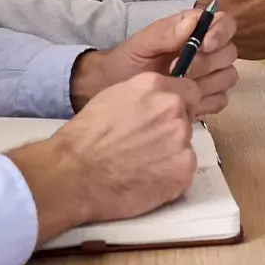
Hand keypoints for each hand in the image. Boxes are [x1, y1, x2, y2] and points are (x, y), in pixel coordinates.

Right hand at [7, 73, 199, 243]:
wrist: (76, 172)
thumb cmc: (88, 136)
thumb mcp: (115, 96)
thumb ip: (145, 95)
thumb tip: (159, 102)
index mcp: (155, 86)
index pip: (189, 91)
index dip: (178, 106)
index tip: (166, 118)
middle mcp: (172, 108)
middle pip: (186, 119)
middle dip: (171, 130)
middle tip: (146, 145)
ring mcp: (181, 140)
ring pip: (185, 146)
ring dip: (170, 154)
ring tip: (142, 163)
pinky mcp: (183, 170)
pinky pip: (184, 171)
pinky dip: (170, 176)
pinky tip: (146, 178)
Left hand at [69, 9, 237, 115]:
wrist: (113, 91)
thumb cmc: (126, 61)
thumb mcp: (141, 44)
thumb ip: (165, 33)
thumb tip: (193, 23)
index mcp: (192, 30)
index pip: (224, 24)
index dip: (220, 33)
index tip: (204, 45)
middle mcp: (206, 51)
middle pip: (229, 52)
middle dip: (207, 62)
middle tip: (179, 70)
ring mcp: (208, 76)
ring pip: (228, 77)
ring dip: (207, 82)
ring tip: (179, 86)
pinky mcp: (206, 99)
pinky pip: (221, 100)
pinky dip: (206, 102)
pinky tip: (186, 102)